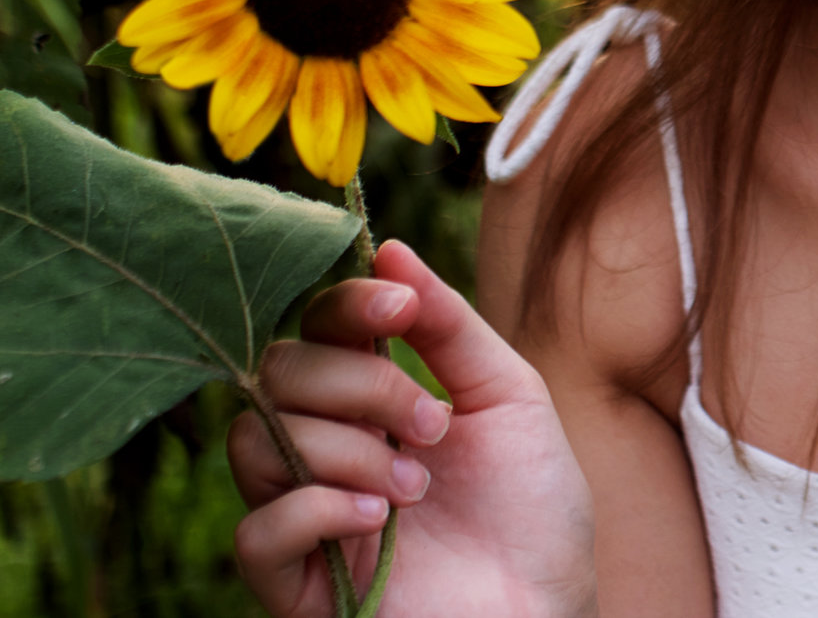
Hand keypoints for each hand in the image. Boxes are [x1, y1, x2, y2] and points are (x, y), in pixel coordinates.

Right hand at [230, 240, 597, 617]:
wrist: (548, 607)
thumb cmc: (533, 508)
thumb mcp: (509, 397)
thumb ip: (450, 325)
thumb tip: (390, 249)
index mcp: (374, 396)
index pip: (318, 325)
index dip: (348, 306)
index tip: (399, 311)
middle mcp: (328, 445)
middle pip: (278, 371)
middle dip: (359, 385)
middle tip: (433, 425)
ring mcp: (305, 512)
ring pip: (256, 440)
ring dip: (348, 450)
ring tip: (417, 489)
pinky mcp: (295, 584)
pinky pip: (256, 530)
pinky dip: (315, 509)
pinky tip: (377, 520)